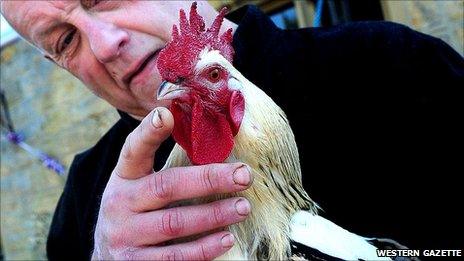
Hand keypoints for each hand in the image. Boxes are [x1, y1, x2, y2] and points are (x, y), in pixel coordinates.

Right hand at [91, 107, 252, 259]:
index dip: (149, 132)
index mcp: (124, 177)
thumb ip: (168, 167)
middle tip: (244, 175)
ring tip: (242, 207)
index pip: (134, 150)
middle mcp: (119, 203)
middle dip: (209, 179)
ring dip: (213, 215)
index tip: (166, 114)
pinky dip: (203, 248)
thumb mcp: (140, 183)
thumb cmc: (136, 209)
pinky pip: (174, 257)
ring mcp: (124, 236)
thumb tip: (214, 141)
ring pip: (174, 223)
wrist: (107, 254)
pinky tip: (226, 238)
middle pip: (166, 187)